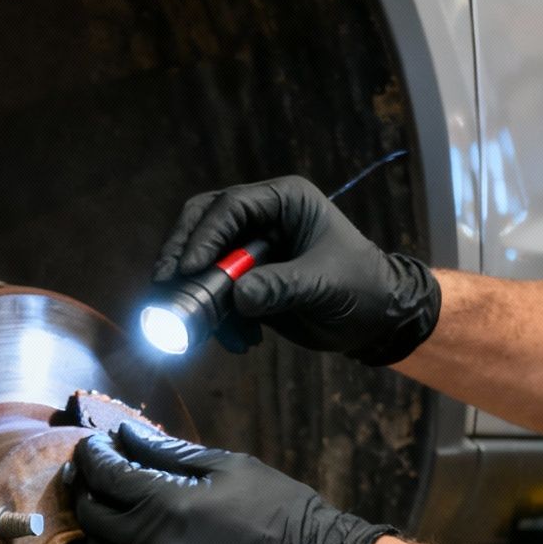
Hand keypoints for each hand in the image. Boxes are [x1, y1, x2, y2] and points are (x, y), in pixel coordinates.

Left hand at [71, 424, 393, 543]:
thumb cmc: (279, 512)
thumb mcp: (227, 466)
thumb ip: (168, 451)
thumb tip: (128, 433)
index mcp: (164, 504)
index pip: (105, 475)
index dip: (93, 454)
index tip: (94, 444)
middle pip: (92, 515)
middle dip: (87, 488)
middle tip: (95, 472)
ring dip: (98, 528)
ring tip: (111, 509)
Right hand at [154, 175, 439, 363]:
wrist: (377, 319)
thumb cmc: (362, 288)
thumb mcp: (324, 285)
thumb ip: (281, 287)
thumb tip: (237, 297)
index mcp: (284, 201)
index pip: (230, 206)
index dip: (204, 236)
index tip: (189, 269)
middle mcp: (262, 218)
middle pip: (202, 225)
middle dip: (182, 257)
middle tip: (165, 286)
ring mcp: (251, 249)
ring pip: (202, 261)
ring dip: (198, 295)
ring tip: (205, 330)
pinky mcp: (247, 280)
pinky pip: (215, 293)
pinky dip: (217, 319)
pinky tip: (240, 343)